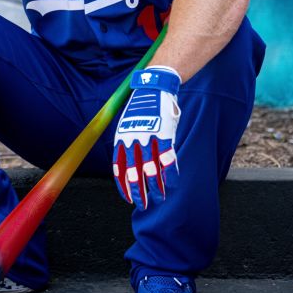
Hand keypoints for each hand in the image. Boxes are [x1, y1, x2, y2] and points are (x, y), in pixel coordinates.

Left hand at [113, 66, 181, 209]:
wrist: (154, 88)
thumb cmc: (141, 108)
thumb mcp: (127, 124)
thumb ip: (127, 143)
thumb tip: (129, 162)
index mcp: (121, 139)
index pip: (118, 169)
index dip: (123, 186)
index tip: (127, 198)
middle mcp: (132, 141)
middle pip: (133, 173)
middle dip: (138, 192)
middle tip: (142, 205)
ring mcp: (149, 139)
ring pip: (151, 170)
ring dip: (156, 188)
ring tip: (160, 198)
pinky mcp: (165, 135)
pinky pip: (168, 159)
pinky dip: (171, 173)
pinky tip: (173, 183)